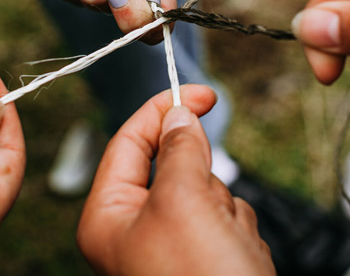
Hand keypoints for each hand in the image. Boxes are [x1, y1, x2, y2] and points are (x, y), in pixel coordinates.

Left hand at [78, 85, 274, 275]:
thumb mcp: (185, 200)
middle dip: (204, 180)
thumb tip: (178, 113)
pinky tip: (239, 260)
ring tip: (227, 248)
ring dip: (226, 211)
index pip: (130, 143)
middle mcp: (136, 231)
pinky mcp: (206, 259)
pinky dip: (239, 233)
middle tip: (210, 214)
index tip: (202, 92)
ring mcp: (173, 247)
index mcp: (110, 216)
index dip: (163, 110)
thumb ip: (180, 148)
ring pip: (209, 192)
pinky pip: (229, 220)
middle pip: (177, 168)